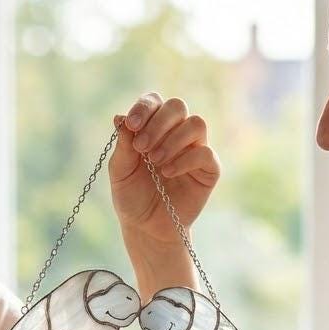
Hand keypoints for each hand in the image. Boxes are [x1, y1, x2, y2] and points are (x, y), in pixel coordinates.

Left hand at [108, 93, 220, 244]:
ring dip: (173, 140)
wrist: (147, 227)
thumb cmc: (132, 196)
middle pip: (178, 106)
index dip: (145, 108)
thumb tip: (120, 117)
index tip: (132, 126)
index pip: (154, 102)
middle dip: (159, 123)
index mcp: (152, 127)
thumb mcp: (120, 171)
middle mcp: (175, 133)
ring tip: (155, 162)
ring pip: (196, 124)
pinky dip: (185, 160)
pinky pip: (205, 153)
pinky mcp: (208, 170)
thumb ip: (123, 145)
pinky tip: (168, 173)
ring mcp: (194, 149)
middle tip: (142, 147)